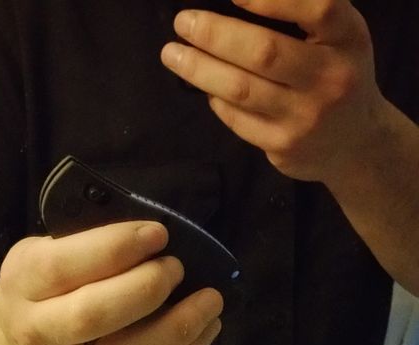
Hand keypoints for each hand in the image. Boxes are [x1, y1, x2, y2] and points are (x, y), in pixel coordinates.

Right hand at [0, 220, 222, 344]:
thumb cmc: (39, 290)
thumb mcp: (41, 253)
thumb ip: (83, 244)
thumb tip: (152, 235)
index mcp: (24, 284)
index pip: (64, 267)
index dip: (114, 248)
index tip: (158, 233)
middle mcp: (37, 333)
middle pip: (92, 315)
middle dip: (144, 288)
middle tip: (178, 268)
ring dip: (175, 330)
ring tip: (210, 302)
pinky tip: (206, 330)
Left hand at [161, 0, 386, 183]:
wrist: (356, 143)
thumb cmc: (338, 72)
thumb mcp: (339, 33)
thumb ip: (304, 9)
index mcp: (347, 37)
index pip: (317, 8)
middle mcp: (330, 78)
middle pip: (265, 52)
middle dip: (216, 35)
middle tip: (183, 22)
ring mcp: (306, 118)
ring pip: (242, 90)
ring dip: (200, 69)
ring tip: (172, 54)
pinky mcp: (284, 147)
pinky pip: (238, 119)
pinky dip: (216, 99)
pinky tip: (204, 85)